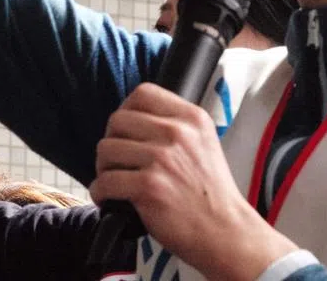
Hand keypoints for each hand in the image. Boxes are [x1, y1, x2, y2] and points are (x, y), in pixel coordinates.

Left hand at [89, 84, 297, 280]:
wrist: (227, 233)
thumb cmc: (211, 194)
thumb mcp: (204, 143)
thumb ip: (175, 126)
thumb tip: (134, 119)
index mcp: (192, 118)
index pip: (143, 93)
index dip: (125, 110)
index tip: (124, 129)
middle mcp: (177, 133)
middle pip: (118, 120)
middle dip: (110, 141)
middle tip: (115, 161)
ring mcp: (162, 159)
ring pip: (106, 149)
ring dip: (103, 168)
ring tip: (113, 181)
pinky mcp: (150, 187)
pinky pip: (106, 181)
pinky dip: (100, 192)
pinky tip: (109, 199)